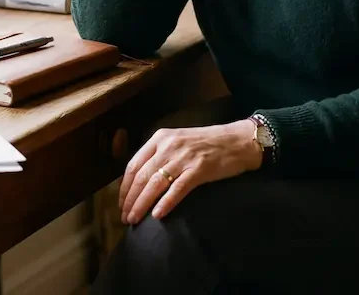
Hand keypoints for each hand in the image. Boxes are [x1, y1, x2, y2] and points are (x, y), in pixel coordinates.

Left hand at [118, 121, 261, 224]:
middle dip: (130, 200)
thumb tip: (140, 181)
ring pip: (155, 184)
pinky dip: (165, 203)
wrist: (237, 141)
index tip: (121, 203)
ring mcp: (184, 157)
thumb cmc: (207, 144)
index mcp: (160, 138)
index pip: (134, 165)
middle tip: (125, 217)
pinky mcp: (199, 170)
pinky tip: (157, 216)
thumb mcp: (177, 141)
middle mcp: (169, 146)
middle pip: (141, 177)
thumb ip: (159, 155)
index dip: (125, 187)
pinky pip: (177, 189)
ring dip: (142, 205)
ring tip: (134, 219)